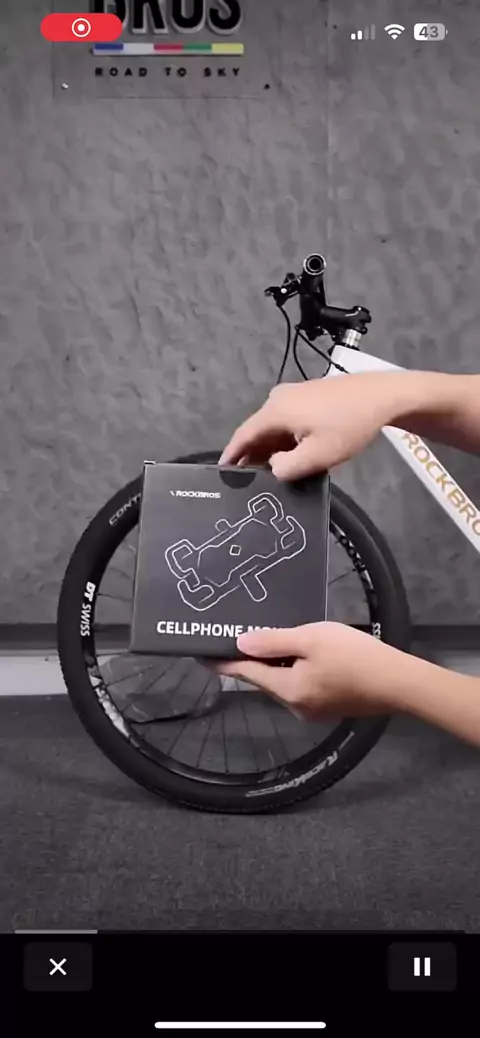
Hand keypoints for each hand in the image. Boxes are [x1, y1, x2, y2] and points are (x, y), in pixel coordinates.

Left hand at [213, 623, 402, 719]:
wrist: (398, 682)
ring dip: (277, 665)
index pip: (245, 673)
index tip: (201, 655)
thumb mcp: (310, 638)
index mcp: (286, 690)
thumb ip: (273, 641)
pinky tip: (305, 656)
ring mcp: (313, 711)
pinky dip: (295, 671)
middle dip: (254, 660)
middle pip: (265, 680)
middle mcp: (295, 706)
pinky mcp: (329, 708)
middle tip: (242, 636)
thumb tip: (239, 643)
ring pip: (284, 683)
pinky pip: (301, 687)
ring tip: (277, 640)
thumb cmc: (353, 656)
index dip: (223, 662)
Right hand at [219, 374, 405, 477]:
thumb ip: (287, 468)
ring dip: (271, 449)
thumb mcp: (317, 456)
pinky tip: (292, 454)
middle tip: (250, 482)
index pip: (243, 436)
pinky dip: (284, 439)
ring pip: (273, 427)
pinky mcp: (308, 396)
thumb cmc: (348, 426)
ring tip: (271, 473)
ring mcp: (294, 394)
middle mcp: (277, 399)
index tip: (222, 475)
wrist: (383, 396)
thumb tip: (273, 468)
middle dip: (252, 456)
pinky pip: (287, 421)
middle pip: (257, 431)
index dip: (231, 457)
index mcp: (274, 411)